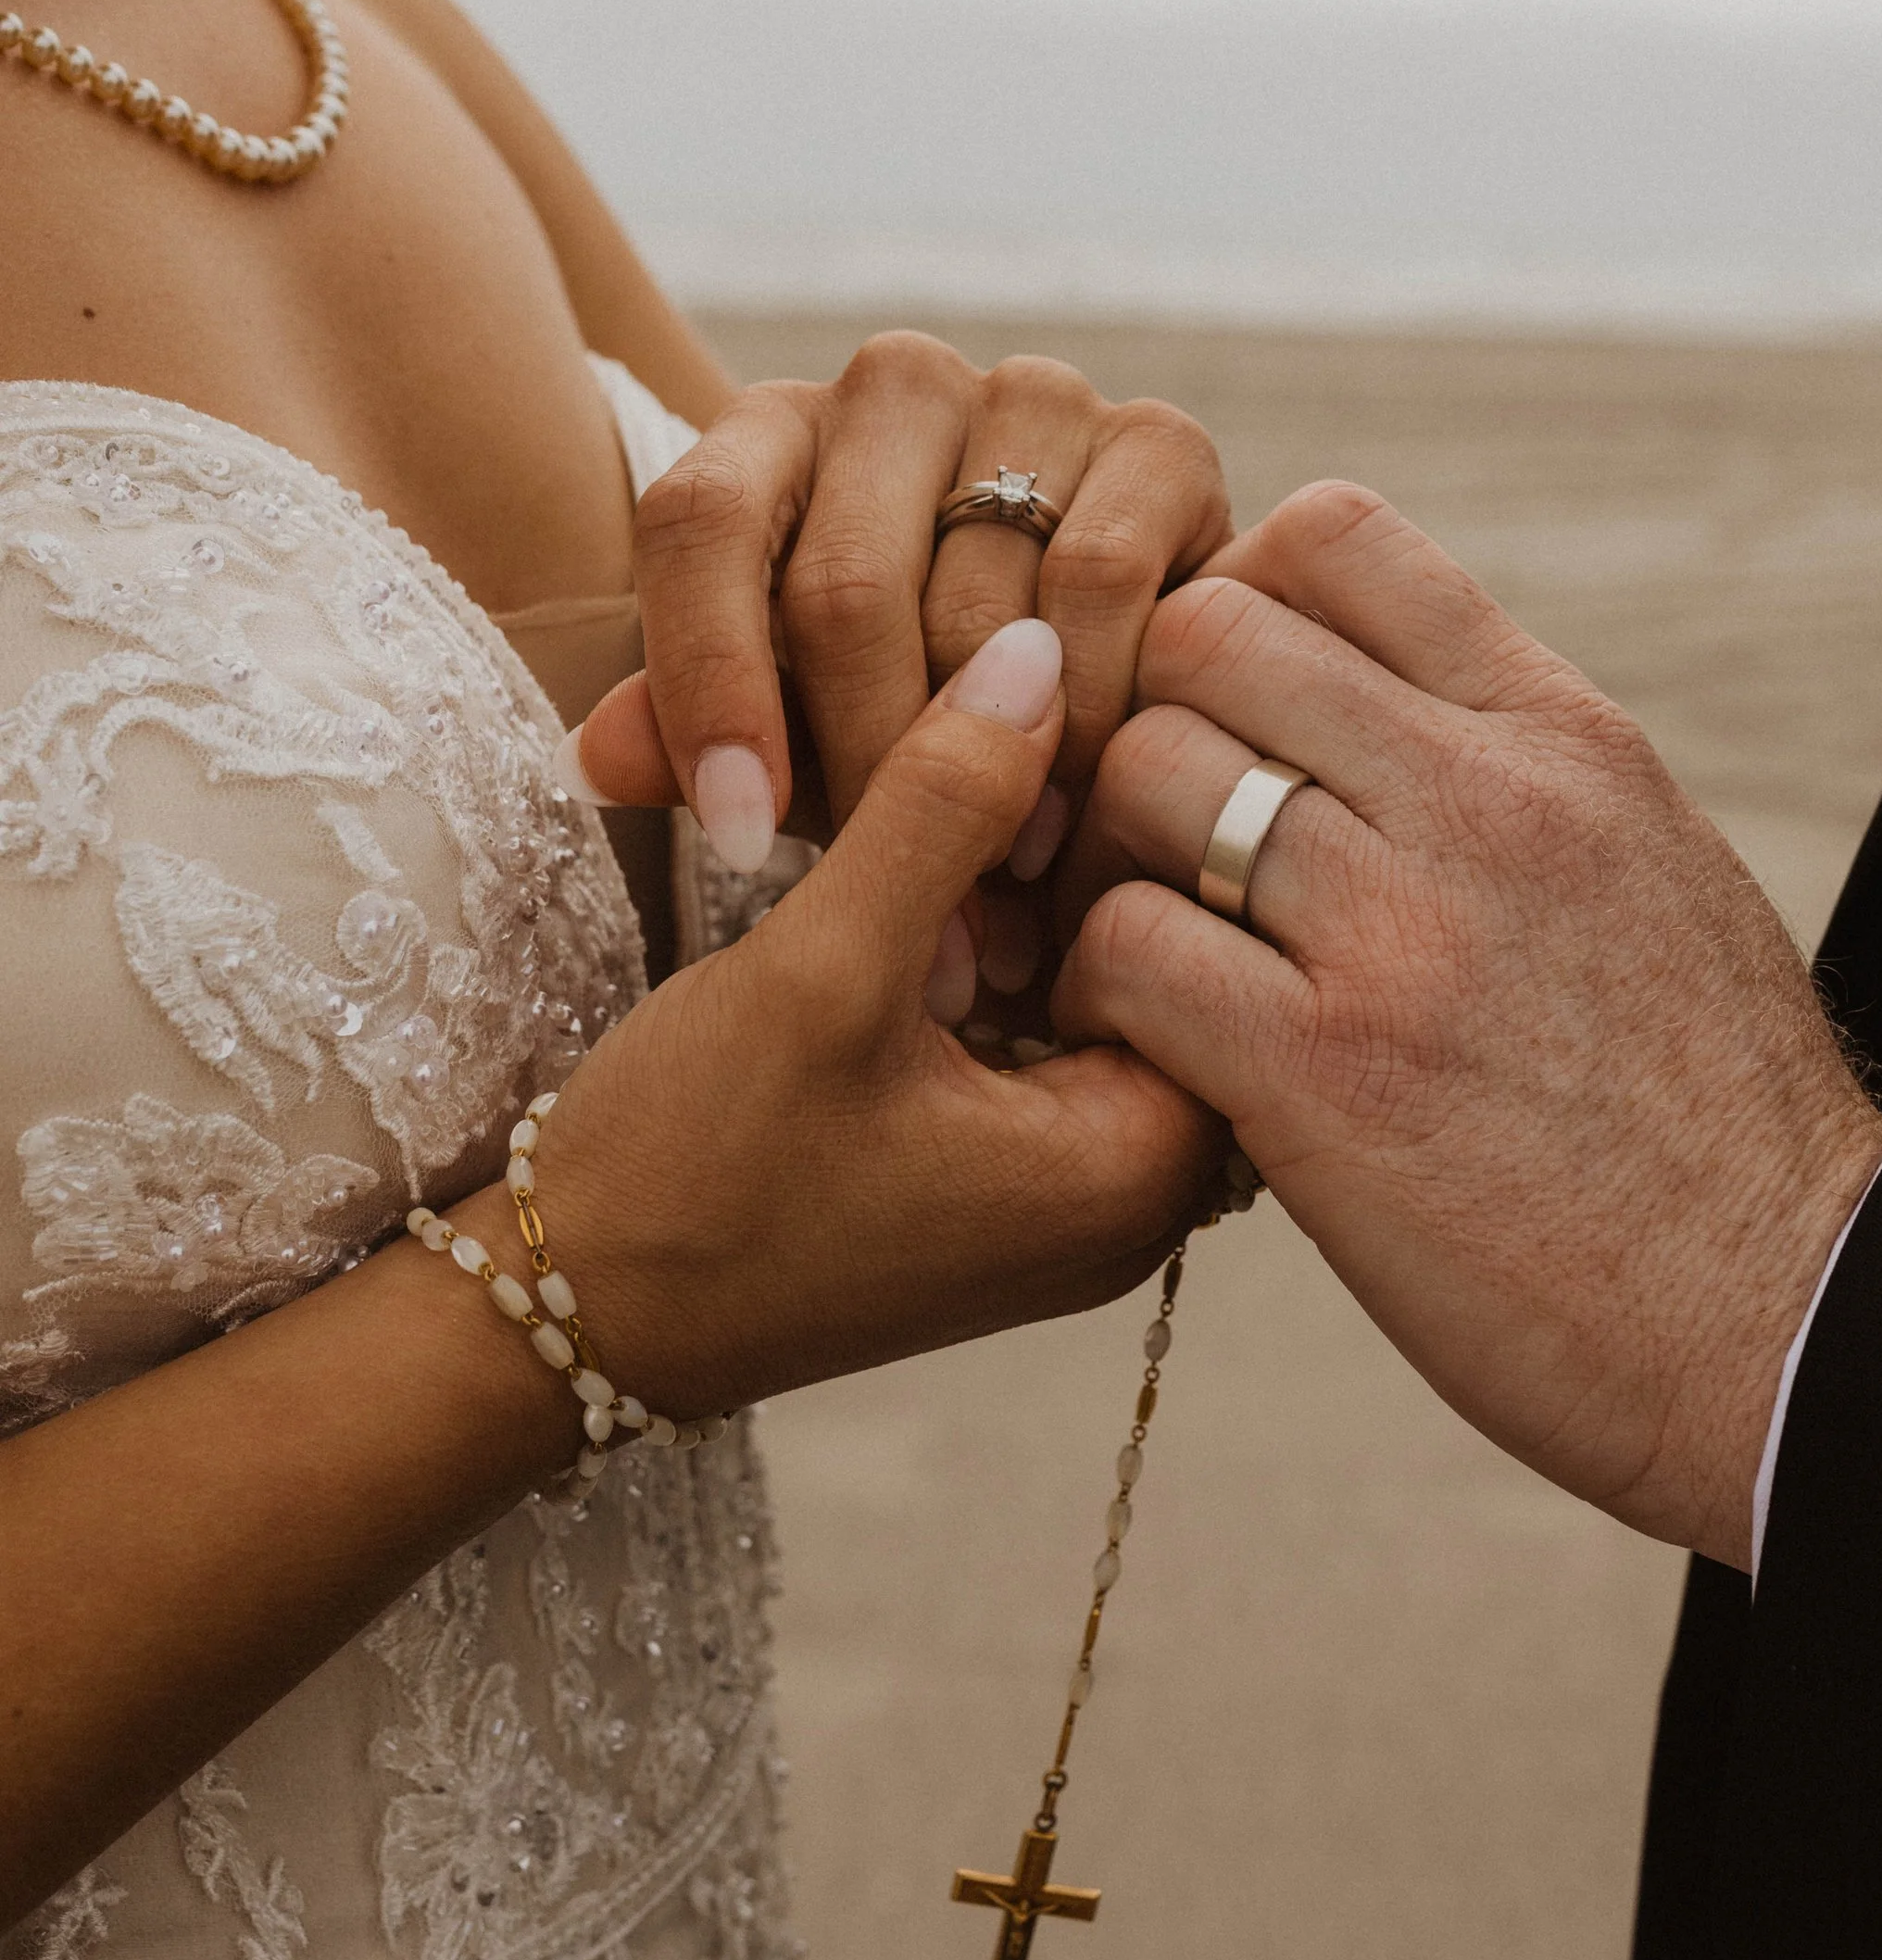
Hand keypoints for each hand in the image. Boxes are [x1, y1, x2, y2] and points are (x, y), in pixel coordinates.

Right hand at [514, 619, 1222, 1416]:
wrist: (569, 1307)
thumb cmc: (690, 1173)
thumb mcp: (821, 968)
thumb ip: (941, 807)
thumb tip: (1038, 653)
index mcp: (1133, 1172)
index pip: (1234, 945)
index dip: (1159, 816)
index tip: (1076, 725)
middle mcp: (1134, 1199)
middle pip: (1185, 966)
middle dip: (1105, 847)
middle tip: (1028, 740)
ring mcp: (1070, 1195)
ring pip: (1109, 985)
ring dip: (1046, 889)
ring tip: (973, 794)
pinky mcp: (1004, 1176)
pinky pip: (1051, 1027)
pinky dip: (1007, 945)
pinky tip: (936, 873)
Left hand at [571, 334, 1229, 876]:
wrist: (1104, 669)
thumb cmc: (912, 707)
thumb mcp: (789, 736)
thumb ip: (695, 743)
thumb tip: (598, 762)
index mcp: (771, 435)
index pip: (697, 523)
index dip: (707, 684)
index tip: (738, 838)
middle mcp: (892, 388)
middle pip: (841, 588)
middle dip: (867, 776)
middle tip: (898, 909)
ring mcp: (1031, 395)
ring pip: (978, 602)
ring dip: (990, 775)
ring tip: (992, 890)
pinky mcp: (1157, 437)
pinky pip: (1101, 584)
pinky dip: (1089, 719)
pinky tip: (1081, 811)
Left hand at [1050, 488, 1881, 1566]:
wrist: (1787, 1321)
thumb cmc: (1715, 1124)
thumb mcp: (1655, 868)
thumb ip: (1517, 773)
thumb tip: (1381, 709)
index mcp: (1565, 738)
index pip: (1339, 535)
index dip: (1236, 595)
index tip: (1224, 706)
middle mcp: (1488, 799)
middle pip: (1207, 632)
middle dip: (1140, 718)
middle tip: (1136, 833)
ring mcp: (1405, 931)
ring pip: (1145, 773)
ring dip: (1104, 858)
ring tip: (1132, 945)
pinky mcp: (1327, 1075)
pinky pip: (1128, 949)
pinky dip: (1100, 997)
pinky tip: (1140, 1054)